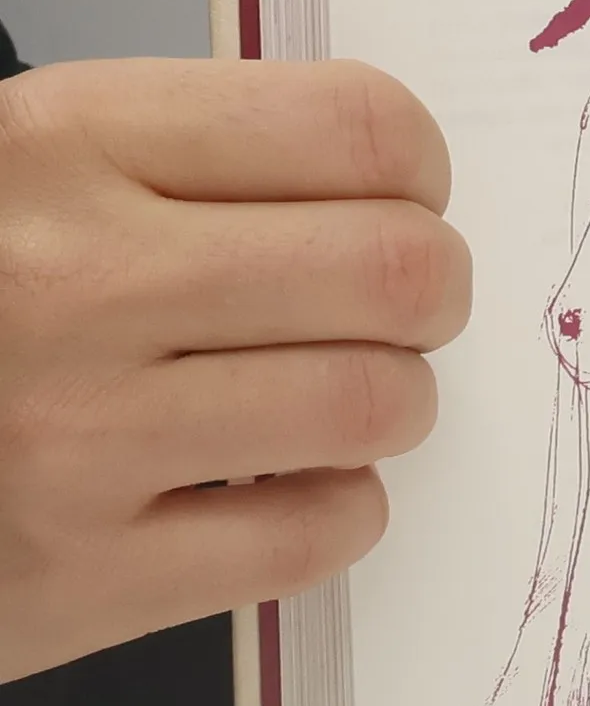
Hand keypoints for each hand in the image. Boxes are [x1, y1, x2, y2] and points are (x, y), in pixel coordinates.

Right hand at [0, 59, 470, 682]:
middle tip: (401, 305)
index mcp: (61, 144)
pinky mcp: (80, 577)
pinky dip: (339, 507)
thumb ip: (193, 160)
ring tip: (342, 392)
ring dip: (395, 400)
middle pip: (396, 272)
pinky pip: (315, 535)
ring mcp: (74, 438)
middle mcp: (71, 281)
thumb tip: (395, 183)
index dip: (419, 170)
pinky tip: (286, 481)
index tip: (406, 197)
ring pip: (375, 404)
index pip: (358, 129)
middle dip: (432, 291)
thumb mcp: (25, 172)